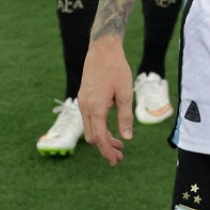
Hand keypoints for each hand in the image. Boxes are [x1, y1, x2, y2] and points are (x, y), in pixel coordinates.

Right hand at [78, 37, 134, 165]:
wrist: (102, 49)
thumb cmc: (117, 69)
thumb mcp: (125, 94)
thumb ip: (125, 117)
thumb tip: (127, 137)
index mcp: (96, 108)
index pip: (100, 138)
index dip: (107, 151)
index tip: (116, 160)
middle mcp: (85, 107)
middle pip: (92, 137)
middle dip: (105, 148)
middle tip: (119, 156)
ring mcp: (82, 102)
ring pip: (90, 128)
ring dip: (102, 138)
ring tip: (118, 143)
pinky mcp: (83, 97)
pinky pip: (89, 119)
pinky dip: (98, 127)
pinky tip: (110, 128)